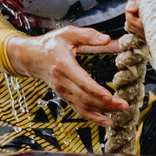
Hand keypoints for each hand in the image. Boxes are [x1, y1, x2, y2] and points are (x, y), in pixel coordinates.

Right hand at [5, 24, 125, 124]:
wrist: (32, 57)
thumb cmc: (51, 44)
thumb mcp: (68, 33)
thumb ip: (88, 35)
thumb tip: (107, 39)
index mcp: (64, 65)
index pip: (81, 81)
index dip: (96, 90)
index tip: (110, 96)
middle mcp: (62, 82)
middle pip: (85, 97)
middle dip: (106, 103)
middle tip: (124, 105)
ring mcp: (63, 92)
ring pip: (84, 106)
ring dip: (102, 111)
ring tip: (119, 113)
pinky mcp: (65, 97)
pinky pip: (79, 110)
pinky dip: (93, 117)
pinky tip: (106, 121)